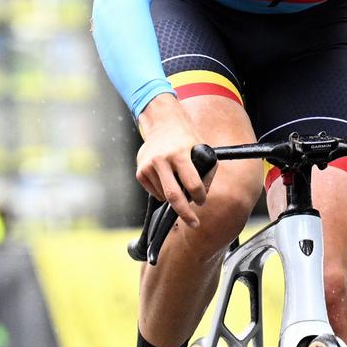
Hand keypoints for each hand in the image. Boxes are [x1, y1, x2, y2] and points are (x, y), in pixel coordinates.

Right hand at [135, 94, 208, 224]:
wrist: (162, 123)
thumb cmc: (186, 139)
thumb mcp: (201, 149)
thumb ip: (206, 173)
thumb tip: (201, 197)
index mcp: (179, 154)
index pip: (192, 184)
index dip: (200, 196)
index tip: (202, 201)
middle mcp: (161, 160)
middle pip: (174, 196)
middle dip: (185, 213)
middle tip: (195, 223)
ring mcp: (148, 166)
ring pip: (165, 196)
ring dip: (175, 198)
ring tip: (178, 181)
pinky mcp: (140, 172)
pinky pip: (155, 192)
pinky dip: (164, 192)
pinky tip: (166, 177)